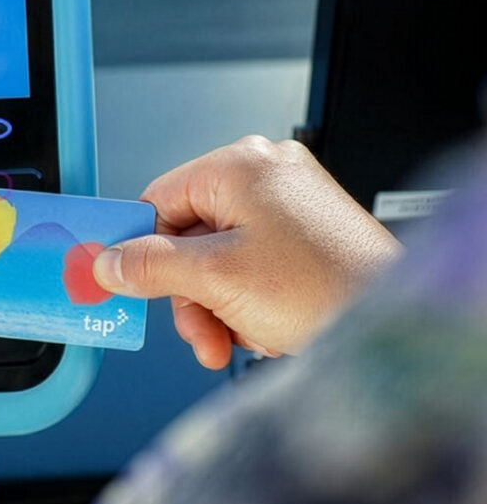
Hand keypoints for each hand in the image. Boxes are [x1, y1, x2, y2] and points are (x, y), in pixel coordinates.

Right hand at [92, 135, 401, 369]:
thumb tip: (108, 262)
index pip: (158, 199)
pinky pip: (248, 266)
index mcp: (241, 165)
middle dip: (189, 294)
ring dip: (215, 307)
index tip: (122, 280)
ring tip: (235, 338)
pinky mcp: (304, 236)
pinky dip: (244, 303)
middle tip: (198, 331)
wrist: (396, 328)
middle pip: (187, 236)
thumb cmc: (329, 289)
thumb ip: (150, 266)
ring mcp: (288, 206)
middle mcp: (266, 176)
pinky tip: (262, 329)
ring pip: (216, 258)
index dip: (138, 248)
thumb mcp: (216, 278)